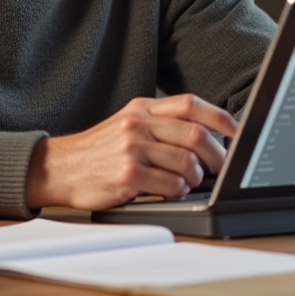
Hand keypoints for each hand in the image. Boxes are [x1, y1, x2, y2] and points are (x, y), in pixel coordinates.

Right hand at [24, 94, 237, 210]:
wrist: (58, 168)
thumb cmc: (99, 151)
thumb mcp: (128, 124)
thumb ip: (161, 123)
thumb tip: (207, 134)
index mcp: (142, 108)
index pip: (191, 105)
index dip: (221, 119)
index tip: (236, 133)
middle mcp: (138, 124)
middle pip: (195, 135)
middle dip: (216, 155)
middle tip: (219, 168)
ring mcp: (132, 148)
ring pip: (187, 163)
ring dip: (195, 178)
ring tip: (187, 183)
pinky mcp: (127, 174)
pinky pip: (170, 184)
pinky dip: (178, 191)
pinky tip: (170, 190)